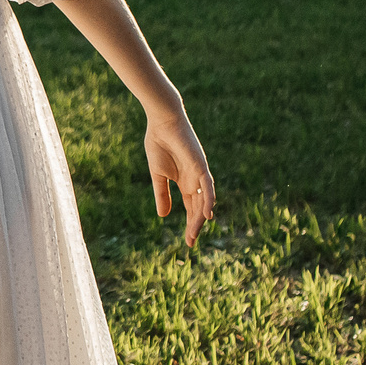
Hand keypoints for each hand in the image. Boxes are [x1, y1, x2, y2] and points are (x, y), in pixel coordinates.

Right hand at [145, 107, 215, 247]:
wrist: (162, 122)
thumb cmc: (159, 143)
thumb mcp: (157, 175)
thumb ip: (162, 194)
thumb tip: (163, 216)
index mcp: (186, 182)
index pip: (192, 207)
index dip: (190, 224)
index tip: (188, 242)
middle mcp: (196, 180)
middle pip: (199, 207)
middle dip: (195, 225)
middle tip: (190, 242)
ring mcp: (200, 173)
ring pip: (204, 200)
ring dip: (200, 217)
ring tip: (194, 233)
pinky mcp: (200, 165)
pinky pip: (207, 186)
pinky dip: (208, 200)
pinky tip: (206, 214)